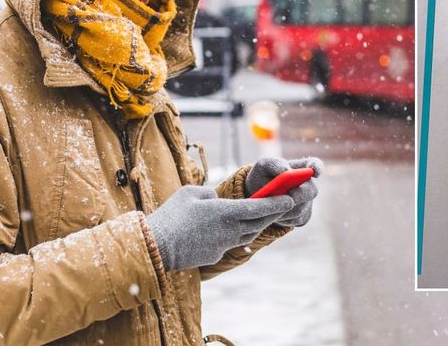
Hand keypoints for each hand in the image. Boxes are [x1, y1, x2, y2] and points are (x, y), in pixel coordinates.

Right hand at [145, 185, 293, 270]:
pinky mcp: (216, 255)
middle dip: (273, 213)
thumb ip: (209, 192)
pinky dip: (236, 235)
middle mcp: (229, 230)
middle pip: (259, 222)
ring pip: (248, 233)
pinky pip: (232, 243)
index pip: (258, 207)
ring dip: (258, 224)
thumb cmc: (171, 216)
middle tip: (284, 205)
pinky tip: (234, 229)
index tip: (290, 198)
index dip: (276, 202)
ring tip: (264, 215)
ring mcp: (223, 245)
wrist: (157, 248)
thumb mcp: (190, 193)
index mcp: (225, 211)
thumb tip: (217, 197)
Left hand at [245, 157, 322, 226]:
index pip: (315, 165)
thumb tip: (286, 171)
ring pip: (301, 208)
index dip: (317, 168)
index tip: (314, 172)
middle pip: (312, 190)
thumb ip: (275, 164)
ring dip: (285, 208)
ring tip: (270, 204)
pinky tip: (274, 213)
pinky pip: (296, 219)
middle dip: (301, 194)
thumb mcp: (263, 166)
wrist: (257, 199)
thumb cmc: (262, 178)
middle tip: (289, 194)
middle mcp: (308, 185)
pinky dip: (283, 218)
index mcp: (301, 168)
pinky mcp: (303, 217)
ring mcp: (307, 202)